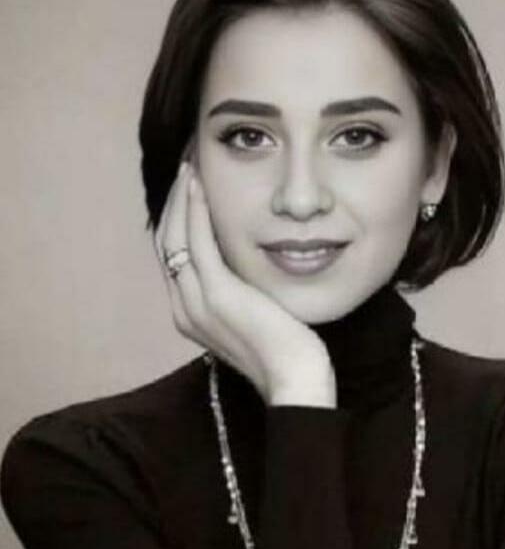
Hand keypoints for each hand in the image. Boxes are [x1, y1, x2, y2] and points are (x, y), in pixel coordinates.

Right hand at [154, 159, 336, 407]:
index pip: (174, 254)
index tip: (189, 187)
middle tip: (186, 168)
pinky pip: (198, 243)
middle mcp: (184, 306)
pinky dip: (196, 212)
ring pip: (175, 237)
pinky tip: (201, 187)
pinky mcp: (218, 295)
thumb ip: (234, 290)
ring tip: (189, 168)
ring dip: (181, 199)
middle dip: (175, 201)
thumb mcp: (250, 313)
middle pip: (167, 241)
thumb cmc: (283, 348)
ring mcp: (196, 302)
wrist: (294, 379)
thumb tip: (239, 262)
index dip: (178, 217)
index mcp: (189, 311)